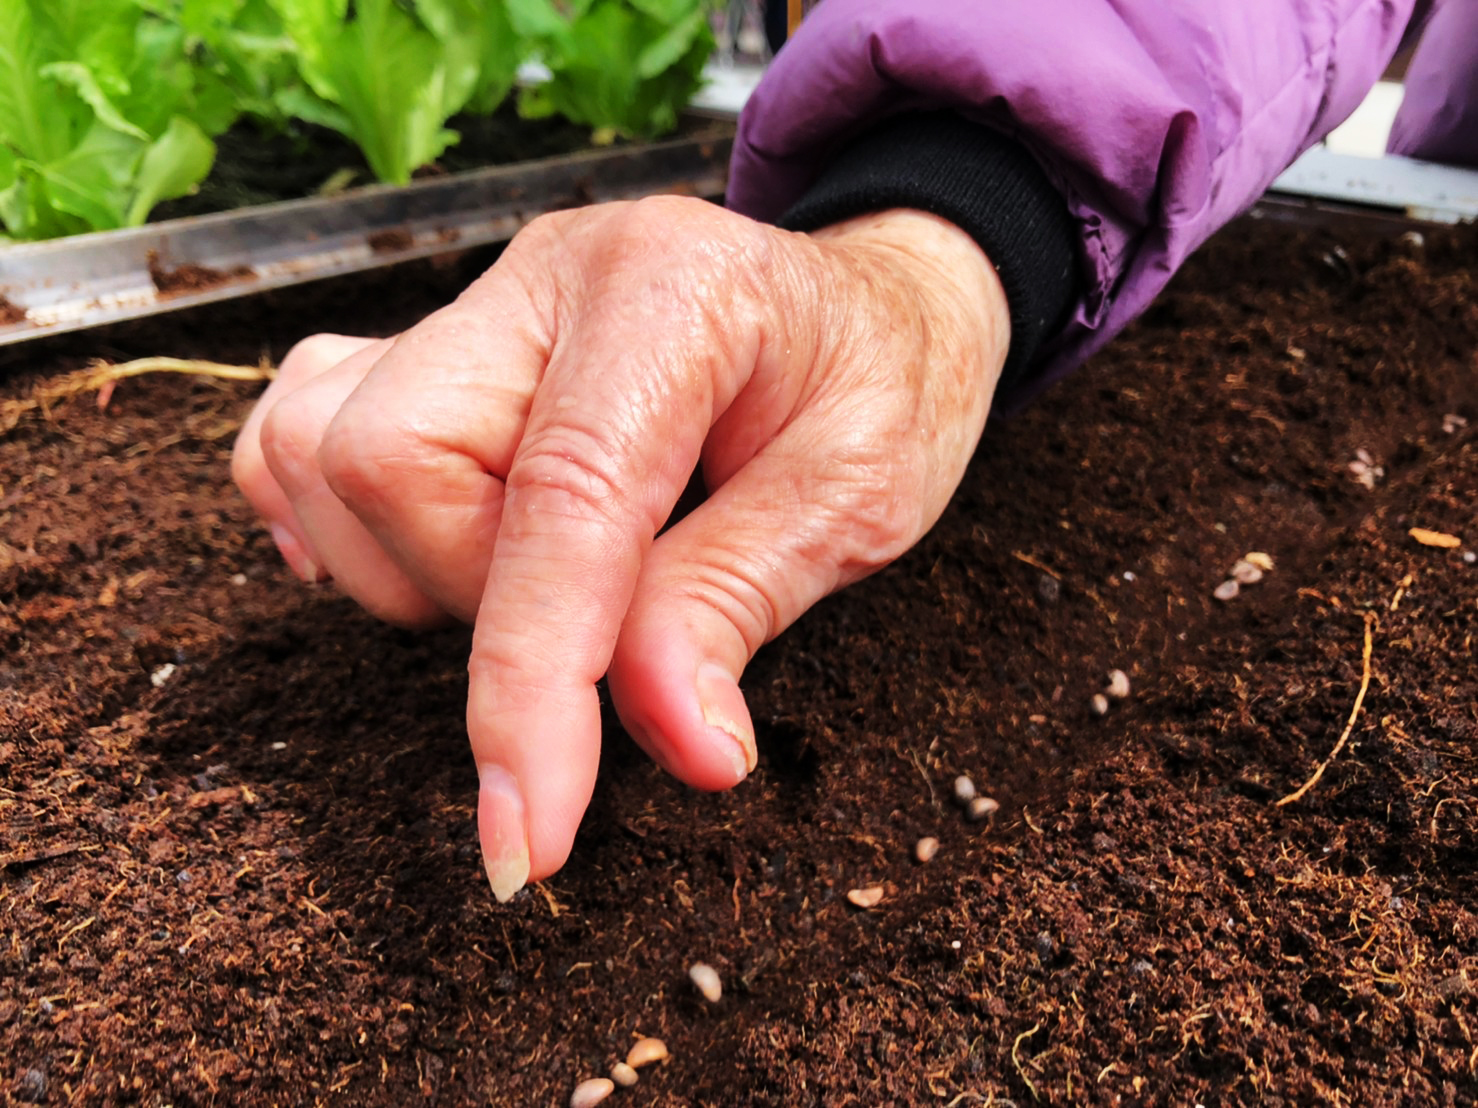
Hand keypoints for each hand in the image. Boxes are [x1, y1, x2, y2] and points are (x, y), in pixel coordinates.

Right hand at [232, 196, 1009, 898]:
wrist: (873, 303)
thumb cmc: (883, 387)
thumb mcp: (859, 498)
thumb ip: (737, 604)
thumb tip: (676, 746)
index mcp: (671, 295)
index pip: (558, 500)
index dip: (531, 683)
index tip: (529, 838)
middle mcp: (547, 276)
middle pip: (394, 460)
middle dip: (478, 603)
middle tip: (603, 631)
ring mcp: (482, 303)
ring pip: (326, 452)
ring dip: (416, 571)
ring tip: (548, 582)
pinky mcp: (443, 344)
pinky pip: (302, 429)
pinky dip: (342, 524)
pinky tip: (428, 555)